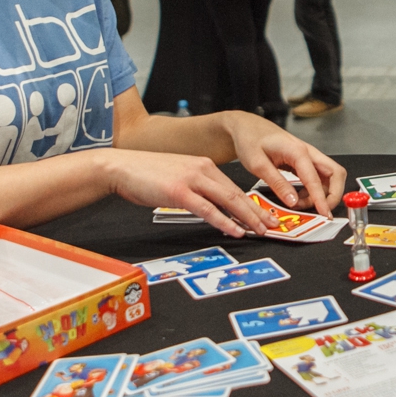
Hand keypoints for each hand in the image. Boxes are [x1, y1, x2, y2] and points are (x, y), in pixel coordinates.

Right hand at [110, 150, 279, 237]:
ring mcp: (192, 180)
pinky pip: (207, 209)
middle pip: (237, 194)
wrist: (122, 167)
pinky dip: (224, 221)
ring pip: (228, 200)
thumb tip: (211, 206)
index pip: (234, 188)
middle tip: (273, 225)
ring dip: (247, 218)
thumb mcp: (178, 177)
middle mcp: (202, 169)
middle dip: (257, 211)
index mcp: (204, 165)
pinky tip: (235, 230)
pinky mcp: (179, 192)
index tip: (265, 216)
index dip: (252, 204)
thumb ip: (196, 188)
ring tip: (261, 230)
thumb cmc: (146, 175)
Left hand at [224, 113, 346, 215]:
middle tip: (321, 211)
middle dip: (333, 195)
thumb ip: (277, 184)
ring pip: (329, 177)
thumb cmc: (250, 140)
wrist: (247, 127)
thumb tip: (293, 202)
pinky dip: (313, 190)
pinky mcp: (304, 161)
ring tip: (301, 205)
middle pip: (335, 173)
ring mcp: (308, 156)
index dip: (322, 199)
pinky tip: (299, 197)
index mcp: (297, 151)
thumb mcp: (258, 165)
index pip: (316, 179)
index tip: (325, 214)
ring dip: (321, 194)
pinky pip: (318, 177)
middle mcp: (308, 152)